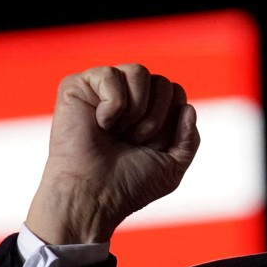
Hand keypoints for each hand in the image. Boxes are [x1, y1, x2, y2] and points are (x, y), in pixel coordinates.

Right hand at [26, 63, 199, 243]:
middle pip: (163, 82)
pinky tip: (100, 123)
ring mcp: (102, 89)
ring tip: (119, 133)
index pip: (177, 94)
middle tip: (135, 142)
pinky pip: (110, 74)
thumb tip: (188, 108)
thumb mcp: (173, 166)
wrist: (94, 195)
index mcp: (149, 112)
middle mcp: (128, 97)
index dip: (171, 122)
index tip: (153, 147)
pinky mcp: (77, 85)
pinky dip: (112, 104)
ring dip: (137, 110)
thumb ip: (189, 139)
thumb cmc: (129, 184)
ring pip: (139, 71)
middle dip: (156, 119)